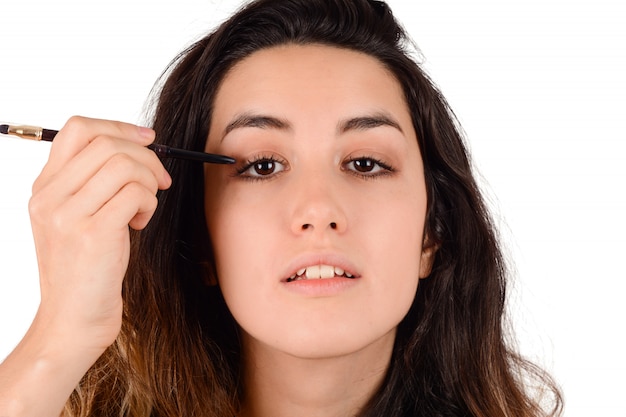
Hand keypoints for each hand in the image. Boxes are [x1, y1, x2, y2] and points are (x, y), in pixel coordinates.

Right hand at [28, 116, 171, 352]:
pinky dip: (149, 203)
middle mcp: (50, 196)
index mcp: (45, 188)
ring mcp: (68, 214)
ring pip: (124, 164)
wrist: (73, 320)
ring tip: (144, 206)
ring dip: (149, 181)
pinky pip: (136, 193)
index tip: (148, 139)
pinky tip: (139, 223)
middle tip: (160, 181)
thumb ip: (94, 183)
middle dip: (146, 157)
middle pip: (107, 143)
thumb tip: (138, 147)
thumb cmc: (86, 269)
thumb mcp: (77, 219)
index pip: (79, 129)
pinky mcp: (92, 233)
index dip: (119, 126)